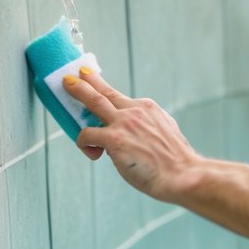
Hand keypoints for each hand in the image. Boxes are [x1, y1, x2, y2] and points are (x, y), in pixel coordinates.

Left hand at [63, 68, 199, 200]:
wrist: (181, 174)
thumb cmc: (175, 161)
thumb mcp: (165, 132)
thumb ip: (148, 126)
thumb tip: (135, 132)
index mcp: (147, 108)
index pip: (120, 98)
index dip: (106, 91)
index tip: (96, 83)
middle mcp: (134, 110)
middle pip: (105, 92)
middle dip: (88, 80)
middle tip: (76, 73)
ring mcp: (123, 123)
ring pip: (93, 101)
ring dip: (78, 91)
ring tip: (67, 86)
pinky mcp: (114, 139)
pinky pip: (87, 134)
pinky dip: (84, 141)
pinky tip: (91, 151)